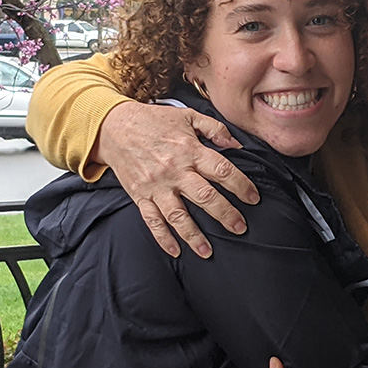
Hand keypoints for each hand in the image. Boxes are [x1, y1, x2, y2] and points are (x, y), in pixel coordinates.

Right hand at [92, 102, 259, 257]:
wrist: (113, 126)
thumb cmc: (154, 121)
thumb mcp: (188, 116)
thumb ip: (215, 128)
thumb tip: (237, 144)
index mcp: (189, 150)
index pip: (222, 170)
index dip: (241, 185)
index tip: (253, 198)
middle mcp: (174, 170)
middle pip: (205, 196)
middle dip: (225, 214)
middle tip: (240, 228)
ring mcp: (156, 186)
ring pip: (178, 215)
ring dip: (194, 235)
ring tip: (209, 251)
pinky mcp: (140, 195)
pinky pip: (152, 220)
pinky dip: (163, 238)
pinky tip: (175, 251)